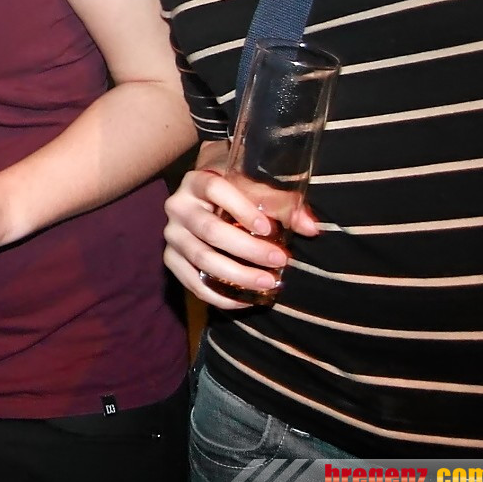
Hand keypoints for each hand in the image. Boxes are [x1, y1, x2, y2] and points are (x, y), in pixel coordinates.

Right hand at [163, 162, 318, 309]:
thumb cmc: (236, 193)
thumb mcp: (257, 191)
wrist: (204, 200)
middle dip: (248, 250)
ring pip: (202, 259)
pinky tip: (246, 300)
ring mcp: (172, 235)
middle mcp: (178, 207)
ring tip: (268, 283)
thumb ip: (284, 206)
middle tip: (279, 261)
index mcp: (197, 181)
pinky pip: (192, 283)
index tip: (269, 228)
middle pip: (210, 230)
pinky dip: (219, 296)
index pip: (215, 190)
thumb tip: (311, 228)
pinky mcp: (170, 259)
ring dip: (238, 275)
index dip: (241, 209)